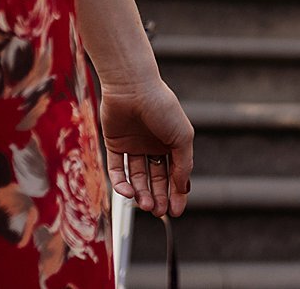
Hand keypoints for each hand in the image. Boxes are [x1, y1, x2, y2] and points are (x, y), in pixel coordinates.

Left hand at [101, 76, 194, 216]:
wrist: (132, 88)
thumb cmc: (162, 108)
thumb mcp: (182, 137)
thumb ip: (184, 164)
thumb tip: (183, 188)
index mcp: (173, 143)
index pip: (175, 174)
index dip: (177, 193)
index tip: (176, 212)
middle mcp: (153, 145)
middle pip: (156, 179)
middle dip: (158, 196)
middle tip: (158, 211)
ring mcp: (134, 146)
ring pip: (137, 177)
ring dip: (141, 193)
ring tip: (144, 204)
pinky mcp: (115, 145)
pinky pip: (118, 169)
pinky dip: (122, 183)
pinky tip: (128, 191)